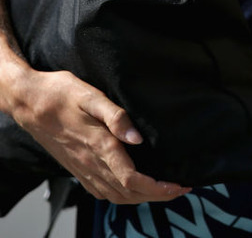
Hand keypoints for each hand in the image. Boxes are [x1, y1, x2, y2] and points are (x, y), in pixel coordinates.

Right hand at [13, 68, 191, 203]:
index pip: (132, 180)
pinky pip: (101, 192)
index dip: (158, 188)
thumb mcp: (90, 96)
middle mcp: (90, 163)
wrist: (29, 102)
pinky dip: (120, 196)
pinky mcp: (76, 168)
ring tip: (161, 191)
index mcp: (98, 146)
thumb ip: (116, 116)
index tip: (179, 185)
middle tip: (179, 190)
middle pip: (128, 193)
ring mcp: (82, 168)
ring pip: (115, 196)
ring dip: (140, 199)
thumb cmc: (60, 94)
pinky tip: (129, 189)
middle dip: (156, 196)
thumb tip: (138, 138)